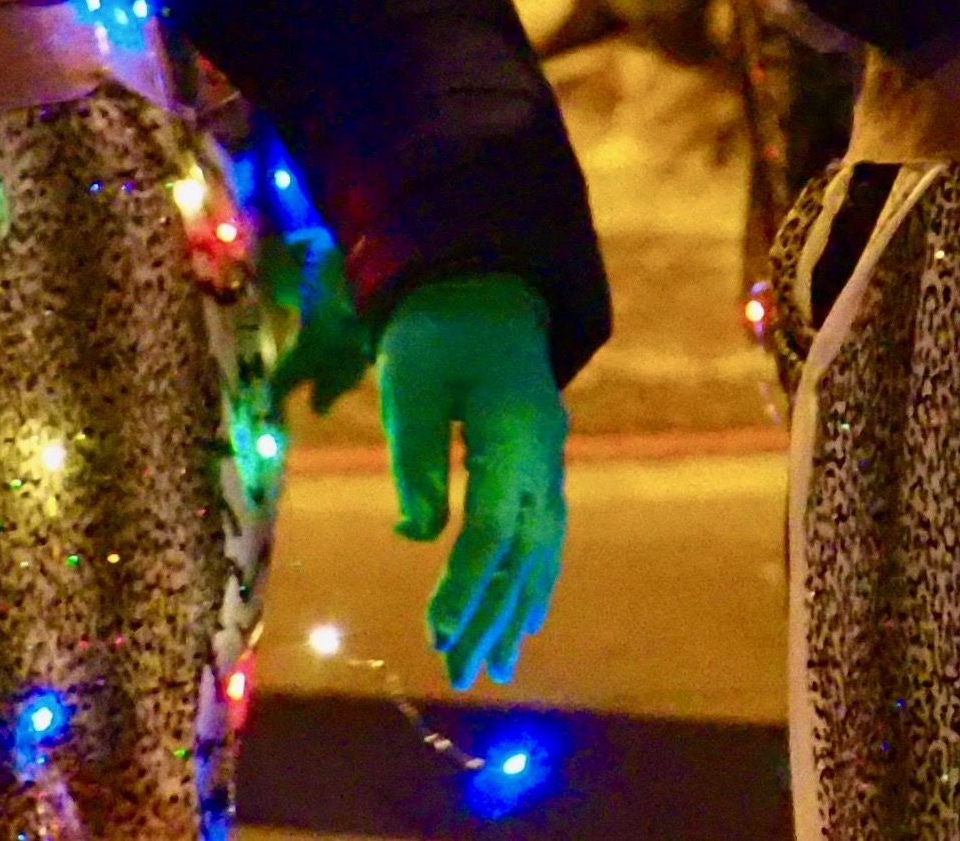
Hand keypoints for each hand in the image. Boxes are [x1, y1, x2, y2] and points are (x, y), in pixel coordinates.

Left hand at [376, 275, 567, 689]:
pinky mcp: (540, 460)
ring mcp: (549, 457)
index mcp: (513, 433)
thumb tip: (418, 535)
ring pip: (541, 546)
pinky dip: (534, 577)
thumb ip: (414, 460)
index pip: (493, 525)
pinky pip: (545, 531)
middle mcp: (543, 452)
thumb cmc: (436, 335)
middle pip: (524, 549)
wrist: (483, 287)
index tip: (438, 630)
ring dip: (516, 607)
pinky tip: (524, 614)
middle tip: (464, 672)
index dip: (467, 581)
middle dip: (493, 613)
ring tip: (495, 664)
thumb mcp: (410, 387)